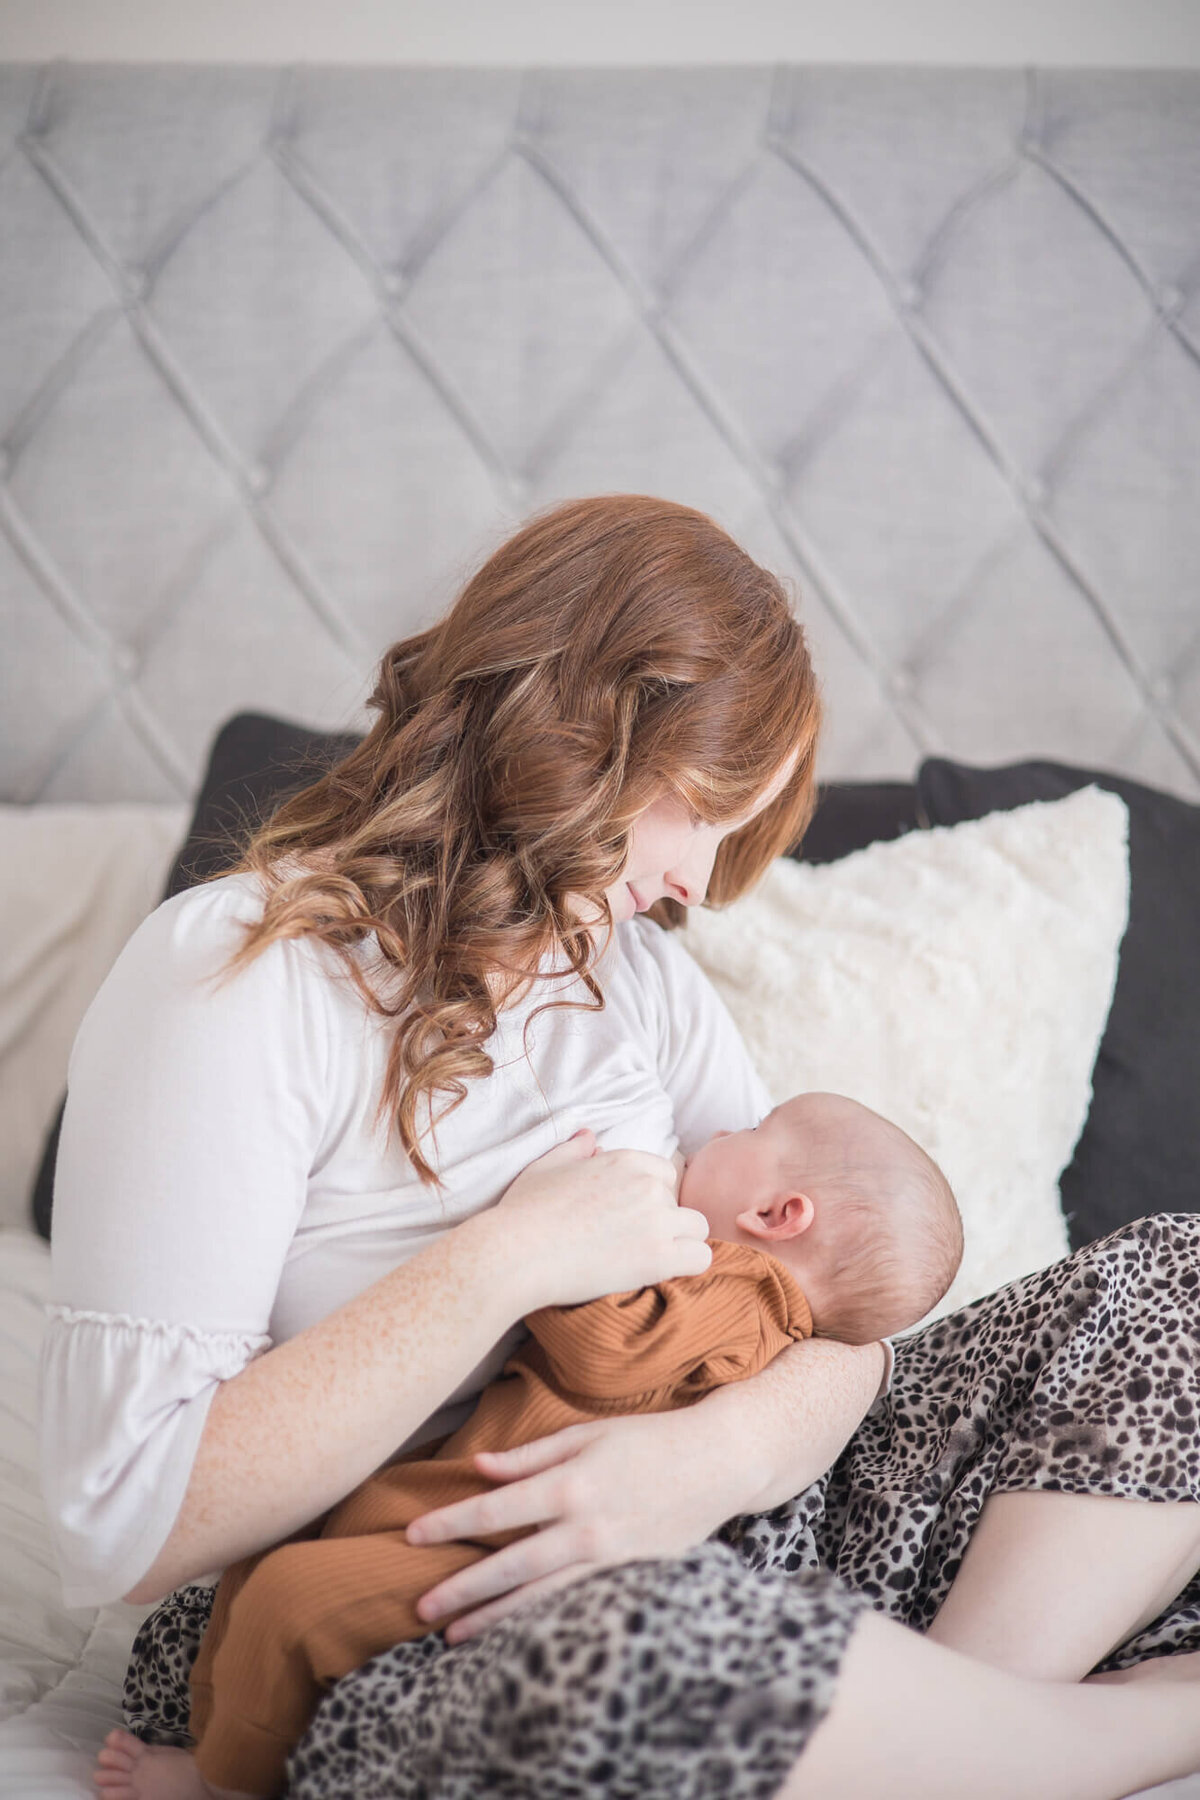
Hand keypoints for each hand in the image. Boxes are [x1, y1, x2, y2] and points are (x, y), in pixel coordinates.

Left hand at [406, 1408, 745, 1642]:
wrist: (719, 1463)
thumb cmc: (649, 1439)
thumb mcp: (587, 1434)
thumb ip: (531, 1456)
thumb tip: (478, 1467)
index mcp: (570, 1484)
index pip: (494, 1510)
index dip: (449, 1524)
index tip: (410, 1536)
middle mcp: (586, 1528)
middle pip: (508, 1566)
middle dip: (460, 1589)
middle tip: (418, 1608)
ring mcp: (610, 1561)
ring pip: (539, 1598)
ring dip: (493, 1619)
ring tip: (452, 1635)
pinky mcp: (632, 1581)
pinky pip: (575, 1607)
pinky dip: (540, 1623)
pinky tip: (513, 1637)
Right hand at [495, 1130, 711, 1310]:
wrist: (516, 1254)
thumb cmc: (524, 1212)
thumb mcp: (545, 1167)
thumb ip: (573, 1149)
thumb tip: (589, 1136)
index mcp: (625, 1160)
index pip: (664, 1174)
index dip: (649, 1196)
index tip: (628, 1216)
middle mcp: (647, 1186)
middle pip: (678, 1202)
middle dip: (661, 1220)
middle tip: (630, 1241)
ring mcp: (656, 1221)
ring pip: (697, 1228)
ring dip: (679, 1241)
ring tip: (649, 1257)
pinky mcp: (658, 1258)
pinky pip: (701, 1257)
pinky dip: (687, 1264)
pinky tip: (663, 1271)